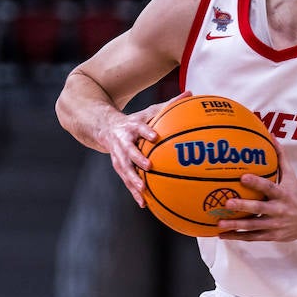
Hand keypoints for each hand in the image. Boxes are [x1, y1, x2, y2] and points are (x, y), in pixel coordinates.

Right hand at [99, 92, 192, 207]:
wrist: (106, 128)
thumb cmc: (136, 120)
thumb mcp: (149, 111)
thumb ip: (169, 104)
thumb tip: (191, 93)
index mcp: (132, 127)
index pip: (139, 128)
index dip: (145, 132)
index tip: (154, 136)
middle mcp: (123, 141)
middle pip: (129, 151)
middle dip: (137, 159)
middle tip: (148, 166)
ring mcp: (119, 155)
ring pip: (125, 169)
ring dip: (133, 180)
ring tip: (143, 190)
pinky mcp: (118, 166)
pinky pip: (126, 181)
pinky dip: (134, 192)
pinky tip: (144, 204)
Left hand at [216, 149, 296, 242]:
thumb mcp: (291, 175)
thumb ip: (280, 157)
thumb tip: (271, 136)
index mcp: (283, 194)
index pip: (269, 187)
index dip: (256, 183)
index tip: (243, 177)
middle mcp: (279, 210)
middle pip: (259, 209)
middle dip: (243, 206)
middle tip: (227, 202)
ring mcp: (275, 225)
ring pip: (254, 227)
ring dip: (236, 225)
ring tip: (219, 223)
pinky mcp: (272, 236)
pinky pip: (253, 237)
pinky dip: (238, 237)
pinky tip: (223, 235)